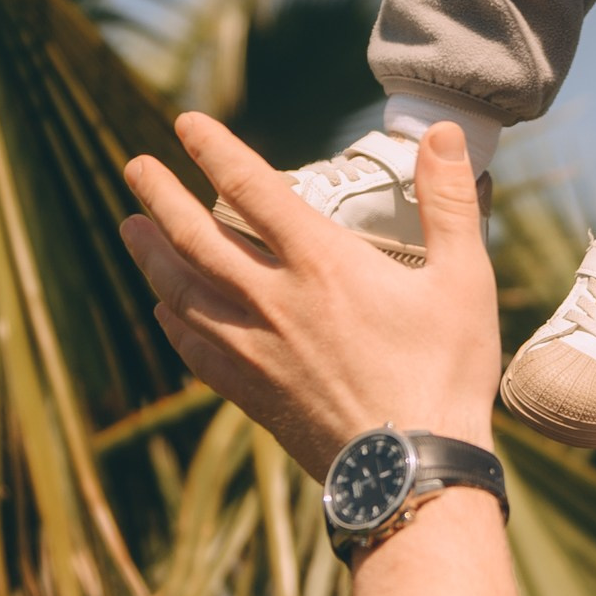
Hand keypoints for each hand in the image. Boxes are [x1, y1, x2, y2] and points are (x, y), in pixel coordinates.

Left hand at [120, 117, 501, 479]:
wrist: (412, 473)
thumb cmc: (445, 373)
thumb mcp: (464, 280)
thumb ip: (450, 202)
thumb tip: (443, 132)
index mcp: (322, 264)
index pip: (252, 189)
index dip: (215, 151)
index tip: (185, 123)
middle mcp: (275, 302)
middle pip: (196, 238)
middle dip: (161, 196)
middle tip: (134, 167)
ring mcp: (257, 352)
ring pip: (184, 292)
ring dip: (152, 256)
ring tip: (131, 229)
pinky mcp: (254, 394)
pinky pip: (195, 350)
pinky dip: (173, 322)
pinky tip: (163, 310)